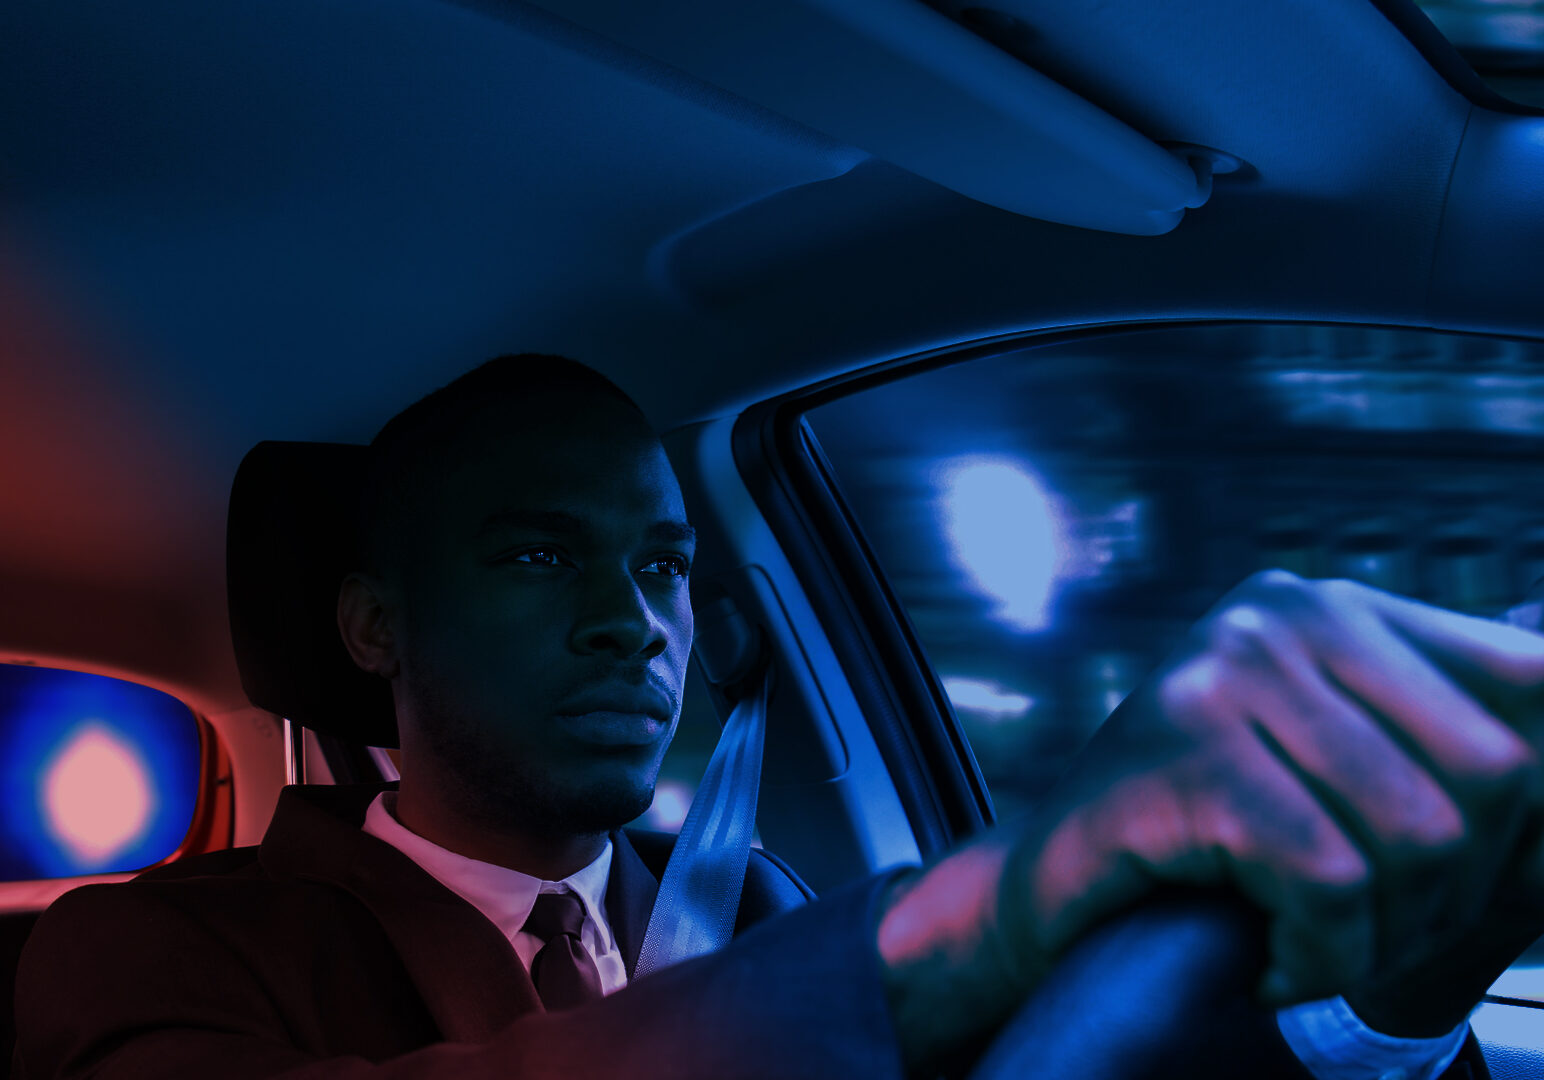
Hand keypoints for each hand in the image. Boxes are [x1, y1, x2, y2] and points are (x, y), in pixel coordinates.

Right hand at [877, 570, 1543, 1069]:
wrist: (1054, 892)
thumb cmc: (1218, 853)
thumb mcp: (1357, 793)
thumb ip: (1468, 776)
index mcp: (1339, 609)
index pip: (1532, 683)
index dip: (1532, 814)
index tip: (1471, 882)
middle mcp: (1285, 614)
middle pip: (1493, 774)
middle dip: (1451, 890)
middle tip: (1364, 923)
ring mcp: (1225, 671)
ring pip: (1418, 836)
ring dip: (1378, 935)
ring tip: (1307, 939)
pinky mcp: (1184, 751)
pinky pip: (1329, 879)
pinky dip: (1316, 954)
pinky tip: (1266, 954)